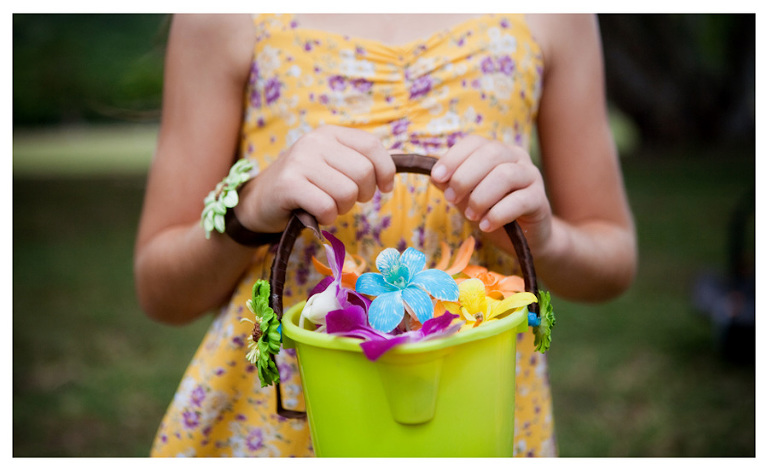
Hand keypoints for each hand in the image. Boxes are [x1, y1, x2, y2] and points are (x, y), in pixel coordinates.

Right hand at [236, 125, 396, 232]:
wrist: (259, 200)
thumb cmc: (305, 185)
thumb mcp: (332, 165)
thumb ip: (361, 162)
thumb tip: (398, 166)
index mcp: (329, 133)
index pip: (372, 145)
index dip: (385, 171)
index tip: (383, 188)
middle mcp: (314, 141)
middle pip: (363, 172)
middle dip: (362, 195)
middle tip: (347, 201)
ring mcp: (300, 161)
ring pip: (347, 192)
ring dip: (343, 209)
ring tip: (328, 206)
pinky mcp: (288, 184)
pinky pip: (327, 206)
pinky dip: (327, 217)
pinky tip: (316, 214)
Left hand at [430, 135, 552, 253]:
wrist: (525, 238)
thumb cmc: (492, 212)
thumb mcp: (466, 197)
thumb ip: (452, 185)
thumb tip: (434, 177)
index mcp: (497, 151)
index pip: (474, 142)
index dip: (453, 157)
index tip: (437, 177)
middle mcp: (516, 157)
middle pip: (491, 154)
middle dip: (465, 176)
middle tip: (451, 199)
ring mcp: (531, 176)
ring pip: (505, 175)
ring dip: (481, 196)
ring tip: (471, 215)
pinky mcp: (539, 199)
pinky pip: (519, 201)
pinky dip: (498, 214)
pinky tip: (486, 226)